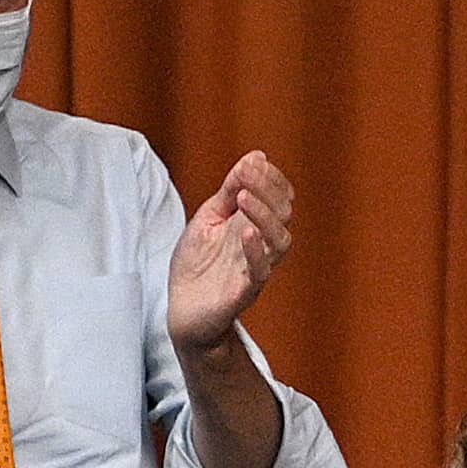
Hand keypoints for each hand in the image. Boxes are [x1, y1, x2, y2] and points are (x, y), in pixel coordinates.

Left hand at [166, 150, 293, 354]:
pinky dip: (255, 251)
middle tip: (245, 176)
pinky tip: (244, 232)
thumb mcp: (208, 217)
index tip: (252, 162)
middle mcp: (260, 246)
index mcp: (254, 225)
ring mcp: (254, 269)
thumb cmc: (196, 265)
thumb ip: (229, 191)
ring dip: (265, 215)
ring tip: (244, 198)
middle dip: (268, 189)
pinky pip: (260, 273)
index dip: (271, 177)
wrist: (182, 311)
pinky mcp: (242, 293)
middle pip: (284, 214)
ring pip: (280, 242)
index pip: (281, 196)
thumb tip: (254, 156)